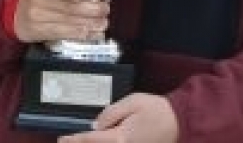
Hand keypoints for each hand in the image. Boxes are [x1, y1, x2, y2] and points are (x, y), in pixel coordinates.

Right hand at [15, 0, 108, 45]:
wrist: (17, 13)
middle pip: (68, 6)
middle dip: (91, 9)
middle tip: (106, 9)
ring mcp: (37, 17)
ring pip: (67, 21)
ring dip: (89, 24)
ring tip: (103, 24)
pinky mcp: (39, 32)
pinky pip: (63, 34)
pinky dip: (81, 35)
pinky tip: (93, 34)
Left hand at [59, 92, 177, 142]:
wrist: (180, 122)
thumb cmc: (156, 109)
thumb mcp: (132, 102)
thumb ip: (111, 113)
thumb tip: (95, 125)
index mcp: (120, 138)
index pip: (91, 139)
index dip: (74, 140)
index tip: (62, 140)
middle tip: (66, 142)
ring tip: (80, 141)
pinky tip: (99, 140)